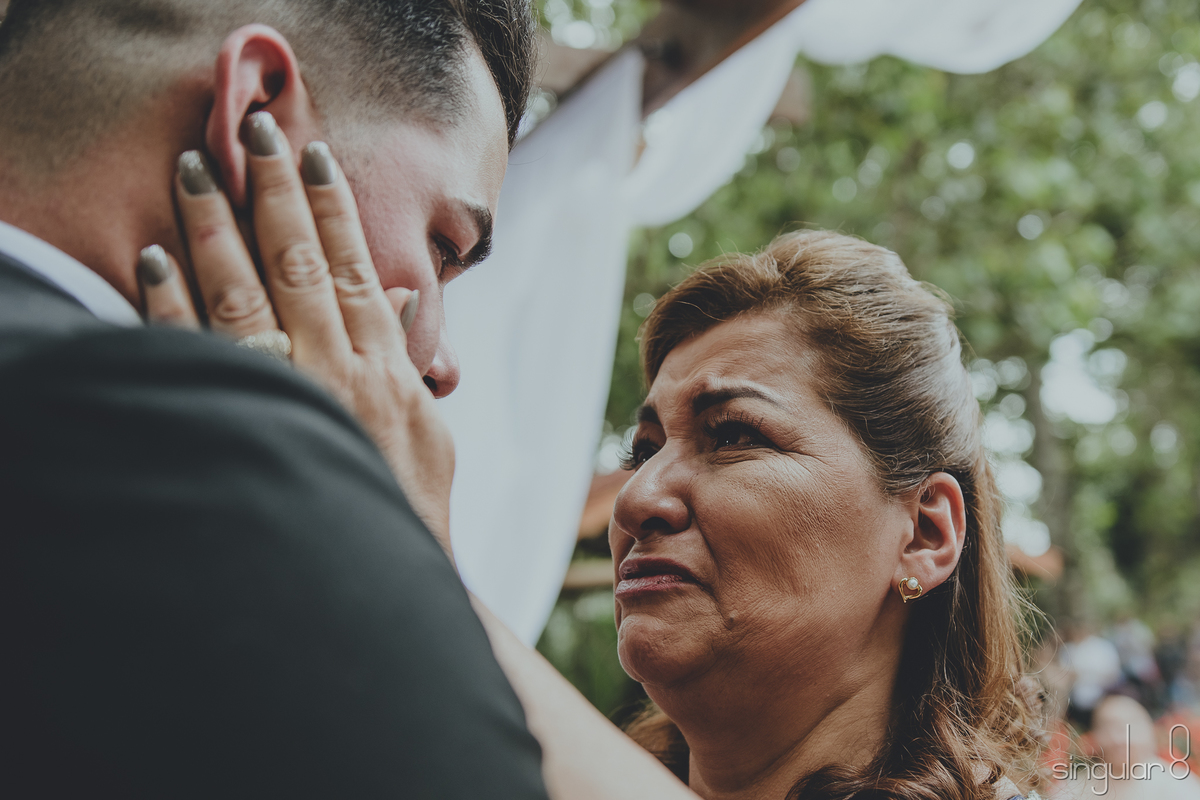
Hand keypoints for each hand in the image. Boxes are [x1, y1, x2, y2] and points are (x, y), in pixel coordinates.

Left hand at [137, 111, 453, 555]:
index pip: (356, 269)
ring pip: (246, 291)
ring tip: (195, 168)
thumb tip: (400, 299)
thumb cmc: (407, 512)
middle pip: (300, 261)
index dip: (335, 208)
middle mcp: (334, 370)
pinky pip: (198, 354)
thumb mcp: (431, 437)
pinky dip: (172, 304)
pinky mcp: (239, 425)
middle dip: (276, 189)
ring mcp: (284, 395)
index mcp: (384, 370)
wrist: (365, 582)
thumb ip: (411, 363)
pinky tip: (153, 259)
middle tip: (255, 130)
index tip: (316, 156)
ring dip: (217, 225)